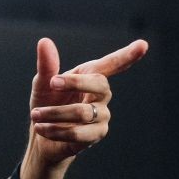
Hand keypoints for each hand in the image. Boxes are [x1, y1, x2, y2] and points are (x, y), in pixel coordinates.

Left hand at [21, 38, 148, 178]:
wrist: (42, 136)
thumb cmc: (46, 104)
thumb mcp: (42, 84)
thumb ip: (47, 65)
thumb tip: (44, 42)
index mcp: (90, 75)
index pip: (112, 64)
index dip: (127, 55)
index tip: (143, 45)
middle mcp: (101, 94)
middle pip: (100, 84)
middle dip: (75, 82)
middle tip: (52, 82)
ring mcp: (102, 115)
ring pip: (82, 112)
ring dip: (54, 112)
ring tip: (36, 114)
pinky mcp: (97, 134)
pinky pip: (77, 132)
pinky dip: (55, 129)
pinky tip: (42, 128)